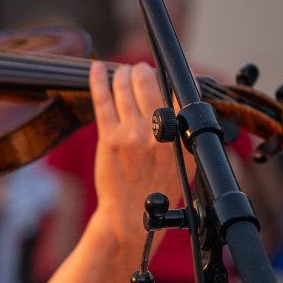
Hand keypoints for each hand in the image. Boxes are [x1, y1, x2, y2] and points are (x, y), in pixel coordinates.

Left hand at [88, 59, 172, 246]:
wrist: (132, 215)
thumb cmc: (160, 188)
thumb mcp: (186, 160)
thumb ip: (186, 132)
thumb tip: (183, 100)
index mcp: (183, 136)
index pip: (180, 93)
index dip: (173, 78)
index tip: (168, 72)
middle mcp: (159, 132)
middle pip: (149, 83)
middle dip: (143, 71)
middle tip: (140, 70)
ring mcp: (132, 134)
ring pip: (125, 89)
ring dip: (123, 74)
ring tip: (123, 72)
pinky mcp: (109, 138)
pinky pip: (102, 101)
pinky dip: (99, 81)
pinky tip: (96, 68)